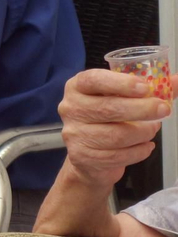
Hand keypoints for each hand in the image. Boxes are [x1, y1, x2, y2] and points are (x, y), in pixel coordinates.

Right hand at [59, 68, 170, 188]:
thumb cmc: (107, 120)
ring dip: (143, 132)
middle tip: (163, 109)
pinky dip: (139, 151)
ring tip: (153, 129)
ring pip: (116, 135)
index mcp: (77, 87)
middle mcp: (70, 108)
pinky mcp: (82, 156)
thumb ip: (147, 90)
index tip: (144, 87)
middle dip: (141, 109)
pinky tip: (146, 146)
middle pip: (108, 108)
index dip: (119, 83)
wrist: (88, 156)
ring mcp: (74, 133)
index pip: (93, 80)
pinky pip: (118, 155)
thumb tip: (177, 81)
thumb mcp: (121, 100)